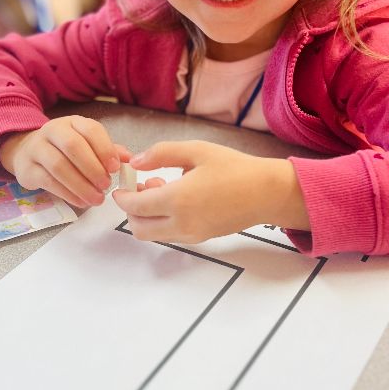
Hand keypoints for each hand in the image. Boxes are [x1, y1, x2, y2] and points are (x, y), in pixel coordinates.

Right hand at [0, 116, 130, 207]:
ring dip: (81, 185)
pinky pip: (48, 182)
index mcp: (73, 123)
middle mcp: (53, 131)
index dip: (105, 149)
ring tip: (96, 199)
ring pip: (59, 166)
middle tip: (106, 186)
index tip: (116, 169)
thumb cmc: (64, 150)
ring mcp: (37, 148)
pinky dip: (68, 194)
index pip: (90, 130)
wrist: (26, 152)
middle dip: (93, 168)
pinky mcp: (27, 168)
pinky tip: (81, 201)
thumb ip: (107, 151)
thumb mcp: (86, 145)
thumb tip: (130, 159)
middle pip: (73, 146)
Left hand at [111, 141, 309, 243]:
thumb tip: (136, 161)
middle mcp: (182, 223)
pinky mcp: (201, 238)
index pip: (135, 206)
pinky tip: (177, 199)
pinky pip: (170, 234)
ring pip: (154, 234)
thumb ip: (162, 154)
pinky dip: (162, 221)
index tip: (121, 185)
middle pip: (139, 228)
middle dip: (131, 210)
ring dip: (147, 216)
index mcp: (178, 200)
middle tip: (140, 188)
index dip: (123, 196)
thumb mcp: (197, 150)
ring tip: (161, 190)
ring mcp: (191, 234)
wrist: (267, 193)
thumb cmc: (236, 169)